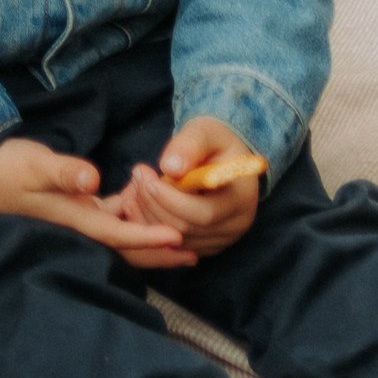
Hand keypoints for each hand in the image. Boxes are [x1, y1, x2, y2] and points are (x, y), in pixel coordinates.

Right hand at [0, 136, 198, 264]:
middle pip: (125, 245)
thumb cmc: (2, 169)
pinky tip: (141, 204)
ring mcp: (73, 217)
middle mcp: (77, 224)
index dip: (150, 238)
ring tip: (178, 237)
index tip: (181, 241)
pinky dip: (127, 215)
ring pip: (118, 233)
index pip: (119, 235)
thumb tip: (92, 180)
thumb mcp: (33, 165)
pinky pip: (106, 217)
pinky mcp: (69, 205)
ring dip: (146, 235)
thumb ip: (63, 172)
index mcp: (72, 219)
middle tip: (193, 255)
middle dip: (158, 251)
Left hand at [124, 114, 262, 263]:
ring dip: (149, 214)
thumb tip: (170, 168)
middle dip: (154, 204)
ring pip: (174, 240)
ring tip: (136, 185)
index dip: (171, 200)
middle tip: (137, 176)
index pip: (204, 213)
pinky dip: (152, 225)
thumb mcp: (205, 132)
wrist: (224, 157)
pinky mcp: (205, 245)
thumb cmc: (214, 141)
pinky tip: (142, 201)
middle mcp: (235, 226)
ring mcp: (221, 240)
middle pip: (186, 229)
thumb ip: (189, 145)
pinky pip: (173, 245)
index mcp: (241, 199)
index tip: (148, 179)